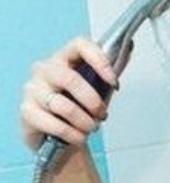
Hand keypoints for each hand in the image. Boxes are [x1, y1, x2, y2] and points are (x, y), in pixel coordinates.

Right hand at [19, 35, 124, 151]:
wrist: (58, 135)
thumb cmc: (79, 106)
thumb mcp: (99, 87)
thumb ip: (112, 69)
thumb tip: (129, 46)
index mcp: (64, 59)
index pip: (79, 45)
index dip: (99, 60)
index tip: (114, 81)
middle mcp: (44, 70)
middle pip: (70, 79)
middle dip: (93, 101)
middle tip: (102, 115)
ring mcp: (32, 90)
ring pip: (64, 106)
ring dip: (85, 122)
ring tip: (91, 128)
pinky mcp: (27, 112)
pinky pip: (55, 124)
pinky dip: (73, 134)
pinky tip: (79, 137)